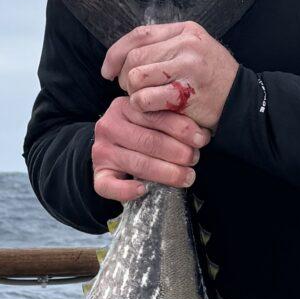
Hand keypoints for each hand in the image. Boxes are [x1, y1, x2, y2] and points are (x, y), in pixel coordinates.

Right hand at [91, 95, 209, 204]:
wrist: (112, 148)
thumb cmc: (141, 132)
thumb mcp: (150, 118)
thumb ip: (169, 120)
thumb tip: (201, 135)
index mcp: (123, 107)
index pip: (156, 116)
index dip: (182, 129)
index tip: (201, 139)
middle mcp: (108, 126)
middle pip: (149, 141)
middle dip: (178, 153)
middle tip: (194, 159)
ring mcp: (101, 151)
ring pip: (138, 164)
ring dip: (167, 173)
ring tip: (186, 177)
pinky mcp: (98, 174)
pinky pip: (109, 186)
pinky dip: (126, 191)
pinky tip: (143, 190)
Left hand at [102, 21, 239, 128]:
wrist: (243, 102)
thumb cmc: (212, 81)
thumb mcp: (193, 52)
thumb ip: (164, 47)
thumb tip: (124, 55)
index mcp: (186, 30)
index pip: (139, 34)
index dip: (116, 53)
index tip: (107, 70)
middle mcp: (187, 44)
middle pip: (134, 57)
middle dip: (125, 78)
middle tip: (133, 92)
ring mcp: (188, 67)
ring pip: (136, 77)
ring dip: (133, 94)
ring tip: (146, 100)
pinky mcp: (186, 92)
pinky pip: (145, 98)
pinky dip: (142, 107)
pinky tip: (154, 110)